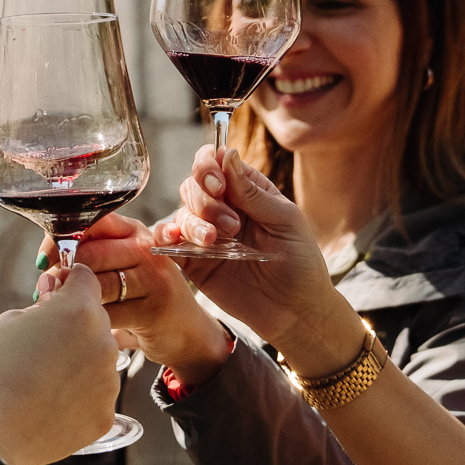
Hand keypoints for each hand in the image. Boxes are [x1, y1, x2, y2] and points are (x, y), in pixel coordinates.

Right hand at [0, 265, 120, 464]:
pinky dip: (80, 393)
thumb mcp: (8, 322)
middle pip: (96, 320)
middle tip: (42, 339)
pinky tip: (51, 401)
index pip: (87, 279)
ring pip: (99, 358)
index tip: (57, 289)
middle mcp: (102, 343)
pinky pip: (97, 392)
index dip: (70, 281)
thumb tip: (55, 296)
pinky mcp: (106, 414)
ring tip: (43, 377)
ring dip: (80, 358)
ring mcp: (109, 382)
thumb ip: (41, 306)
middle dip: (74, 323)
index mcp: (78, 311)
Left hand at [37, 216, 232, 386]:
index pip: (93, 222)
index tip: (43, 259)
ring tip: (59, 311)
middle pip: (91, 254)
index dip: (61, 237)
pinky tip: (85, 328)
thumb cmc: (142, 299)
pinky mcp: (155, 309)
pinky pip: (109, 313)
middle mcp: (146, 249)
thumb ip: (91, 258)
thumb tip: (45, 266)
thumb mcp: (122, 270)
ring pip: (97, 285)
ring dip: (72, 301)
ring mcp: (154, 278)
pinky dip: (91, 322)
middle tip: (47, 292)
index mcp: (134, 231)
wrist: (187, 333)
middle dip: (62, 275)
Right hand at [158, 146, 355, 352]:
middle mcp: (223, 208)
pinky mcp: (193, 261)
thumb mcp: (285, 221)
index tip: (219, 185)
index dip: (208, 166)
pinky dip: (164, 235)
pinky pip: (167, 241)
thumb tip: (227, 153)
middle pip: (193, 185)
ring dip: (194, 223)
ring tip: (215, 242)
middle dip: (206, 201)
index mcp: (247, 191)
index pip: (215, 162)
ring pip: (181, 212)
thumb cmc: (300, 263)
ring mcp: (206, 235)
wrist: (294, 311)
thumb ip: (253, 191)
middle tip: (233, 226)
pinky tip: (174, 240)